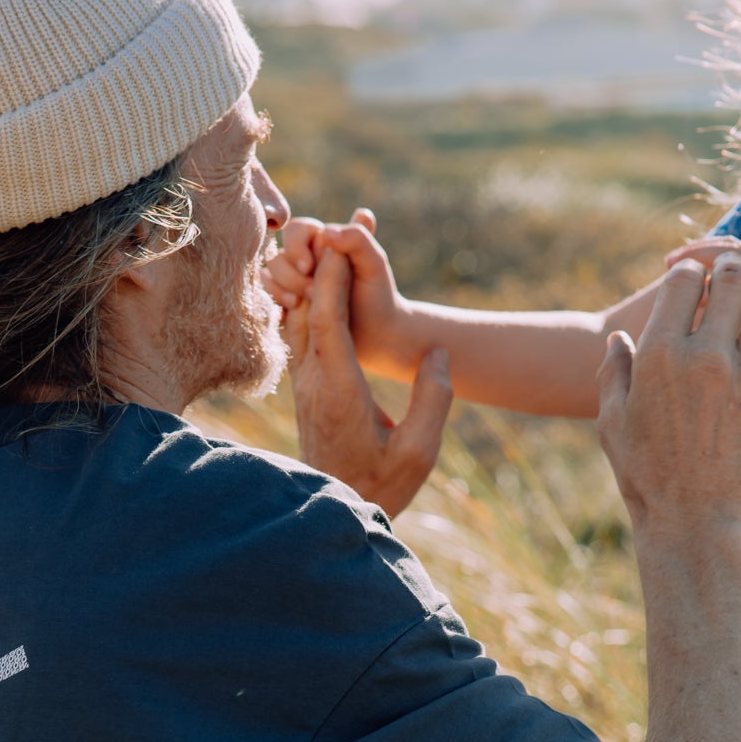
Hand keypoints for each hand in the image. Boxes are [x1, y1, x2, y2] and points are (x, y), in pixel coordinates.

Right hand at [267, 207, 420, 380]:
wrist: (378, 336)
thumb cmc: (379, 296)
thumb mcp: (374, 265)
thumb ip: (357, 239)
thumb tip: (327, 230)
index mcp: (325, 242)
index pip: (296, 230)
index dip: (296, 247)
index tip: (310, 268)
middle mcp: (306, 259)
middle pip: (278, 256)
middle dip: (290, 275)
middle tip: (313, 294)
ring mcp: (294, 282)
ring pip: (268, 276)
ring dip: (280, 290)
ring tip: (300, 305)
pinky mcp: (287, 304)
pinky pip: (267, 299)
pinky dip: (275, 304)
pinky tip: (292, 315)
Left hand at [288, 242, 452, 516]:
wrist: (338, 513)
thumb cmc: (382, 487)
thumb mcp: (419, 452)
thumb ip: (432, 400)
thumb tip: (439, 353)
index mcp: (338, 392)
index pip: (328, 325)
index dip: (331, 282)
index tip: (338, 244)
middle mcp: (313, 385)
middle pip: (308, 313)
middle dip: (318, 269)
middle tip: (329, 228)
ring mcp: (305, 388)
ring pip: (301, 324)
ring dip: (311, 285)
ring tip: (324, 245)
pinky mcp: (307, 392)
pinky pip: (304, 339)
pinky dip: (311, 307)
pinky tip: (320, 286)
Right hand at [598, 250, 740, 539]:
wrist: (696, 523)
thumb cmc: (647, 476)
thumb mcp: (614, 423)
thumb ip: (614, 373)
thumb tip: (619, 339)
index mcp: (660, 356)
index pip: (685, 279)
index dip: (690, 273)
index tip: (692, 284)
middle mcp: (705, 358)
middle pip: (733, 280)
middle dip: (731, 273)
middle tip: (729, 283)